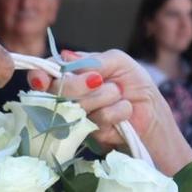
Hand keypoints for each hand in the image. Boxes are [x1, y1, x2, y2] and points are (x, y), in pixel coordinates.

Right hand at [48, 49, 168, 151]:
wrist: (152, 111)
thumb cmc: (134, 83)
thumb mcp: (118, 61)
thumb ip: (93, 60)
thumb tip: (66, 57)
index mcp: (71, 73)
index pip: (44, 74)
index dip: (39, 76)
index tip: (42, 79)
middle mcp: (69, 95)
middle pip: (55, 92)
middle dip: (78, 85)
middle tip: (99, 81)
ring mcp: (78, 116)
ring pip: (77, 106)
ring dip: (104, 96)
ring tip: (118, 94)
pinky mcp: (89, 134)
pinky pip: (96, 121)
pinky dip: (116, 112)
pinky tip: (124, 111)